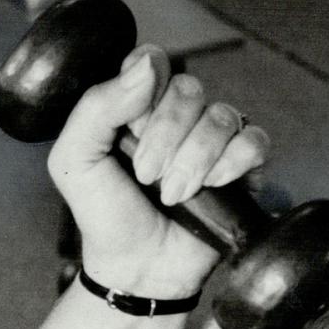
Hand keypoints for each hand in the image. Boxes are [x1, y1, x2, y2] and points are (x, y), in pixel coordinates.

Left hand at [47, 47, 271, 297]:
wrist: (135, 267)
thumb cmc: (104, 215)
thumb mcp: (75, 161)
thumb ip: (97, 109)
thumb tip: (146, 67)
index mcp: (136, 105)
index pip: (152, 61)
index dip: (145, 90)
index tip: (129, 127)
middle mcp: (177, 114)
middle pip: (188, 89)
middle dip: (163, 138)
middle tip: (145, 176)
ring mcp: (212, 138)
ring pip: (220, 117)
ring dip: (192, 160)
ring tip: (171, 195)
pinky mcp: (243, 165)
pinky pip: (253, 140)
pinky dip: (232, 163)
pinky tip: (211, 185)